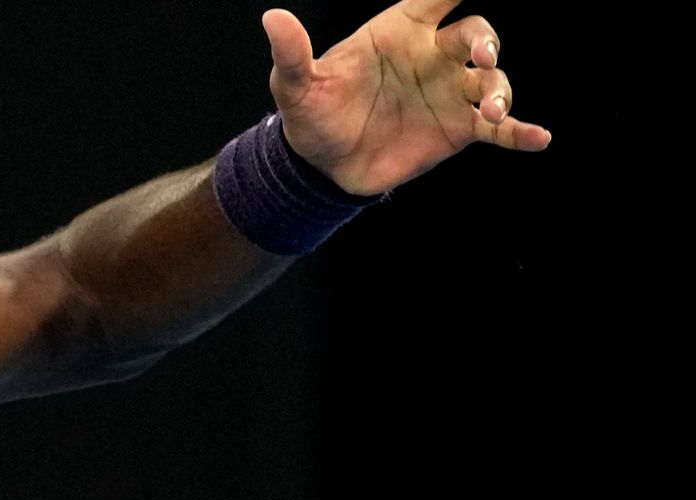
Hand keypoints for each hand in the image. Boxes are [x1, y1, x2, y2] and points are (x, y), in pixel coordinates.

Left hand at [262, 2, 550, 195]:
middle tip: (482, 54)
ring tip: (489, 110)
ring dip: (499, 90)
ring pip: (492, 79)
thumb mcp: (295, 86)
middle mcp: (433, 55)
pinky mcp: (457, 130)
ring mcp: (449, 92)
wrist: (320, 167)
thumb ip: (292, 54)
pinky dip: (520, 132)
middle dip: (486, 40)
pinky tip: (540, 138)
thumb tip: (272, 19)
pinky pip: (498, 129)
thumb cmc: (311, 113)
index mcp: (399, 32)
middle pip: (476, 34)